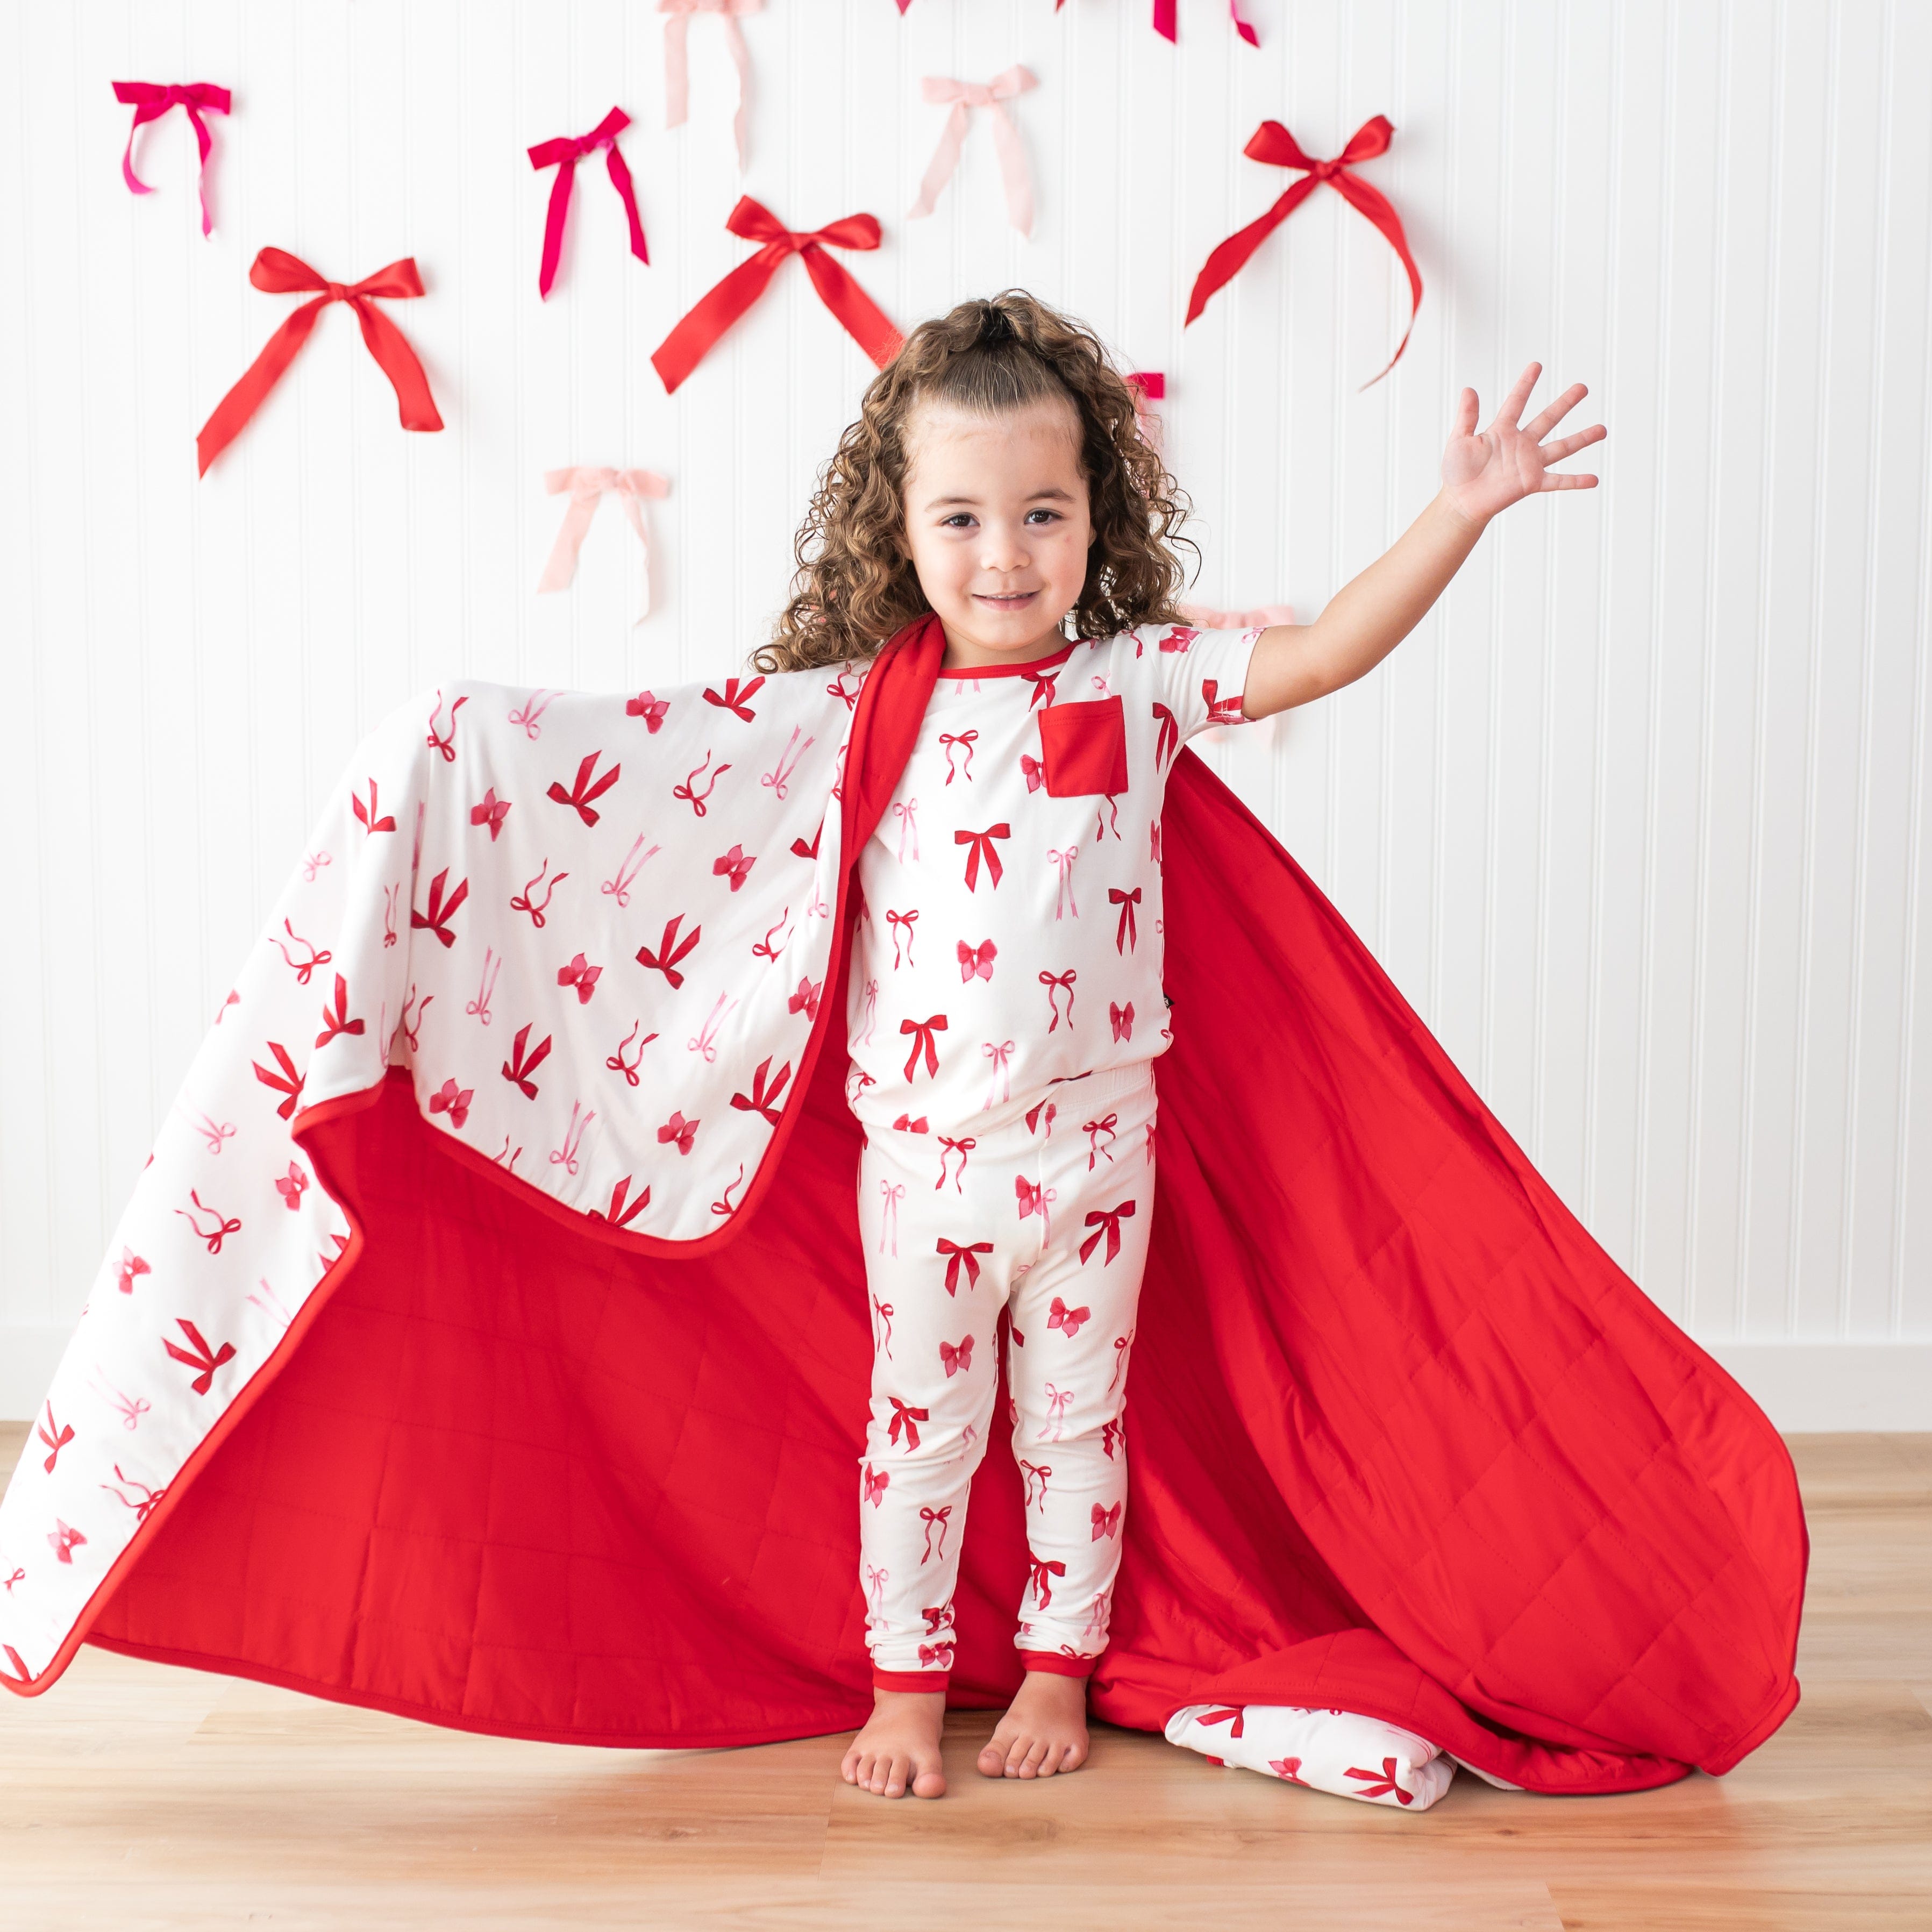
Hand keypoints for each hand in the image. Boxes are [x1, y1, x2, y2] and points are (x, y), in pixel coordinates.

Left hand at [1440, 362, 1604, 526]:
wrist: (1461, 502)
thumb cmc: (1457, 473)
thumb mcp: (1459, 440)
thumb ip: (1467, 416)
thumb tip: (1469, 389)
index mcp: (1502, 431)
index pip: (1516, 402)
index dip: (1526, 384)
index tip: (1537, 365)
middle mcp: (1520, 444)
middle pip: (1548, 418)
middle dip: (1565, 403)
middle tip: (1582, 387)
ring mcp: (1529, 463)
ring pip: (1561, 447)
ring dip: (1582, 438)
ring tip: (1602, 429)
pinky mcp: (1532, 482)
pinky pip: (1558, 480)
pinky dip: (1575, 481)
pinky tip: (1593, 479)